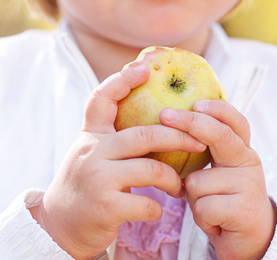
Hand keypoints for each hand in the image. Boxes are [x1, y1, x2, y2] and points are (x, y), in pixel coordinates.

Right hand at [29, 63, 204, 259]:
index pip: (101, 99)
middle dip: (178, 136)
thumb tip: (156, 124)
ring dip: (172, 179)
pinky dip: (158, 208)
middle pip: (144, 134)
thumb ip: (115, 140)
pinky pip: (147, 203)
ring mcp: (98, 178)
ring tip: (178, 186)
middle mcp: (92, 152)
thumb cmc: (86, 184)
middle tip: (199, 140)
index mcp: (90, 136)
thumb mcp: (94, 155)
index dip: (122, 80)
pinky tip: (157, 209)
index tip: (144, 68)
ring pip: (151, 169)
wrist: (60, 224)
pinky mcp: (105, 206)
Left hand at [160, 101, 276, 259]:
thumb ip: (198, 152)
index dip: (216, 109)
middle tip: (164, 115)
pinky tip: (213, 220)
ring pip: (197, 181)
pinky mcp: (244, 210)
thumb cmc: (220, 196)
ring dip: (192, 196)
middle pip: (219, 135)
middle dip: (189, 123)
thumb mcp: (211, 170)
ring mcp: (249, 184)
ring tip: (206, 204)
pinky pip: (202, 206)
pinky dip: (200, 216)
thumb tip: (164, 129)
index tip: (195, 103)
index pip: (234, 121)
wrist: (246, 235)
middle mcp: (248, 160)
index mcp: (240, 148)